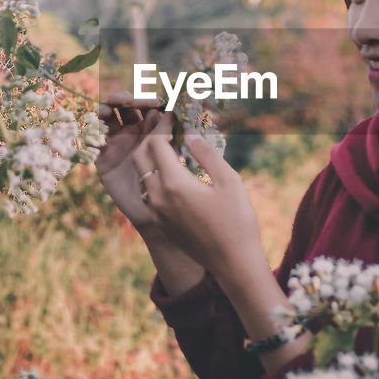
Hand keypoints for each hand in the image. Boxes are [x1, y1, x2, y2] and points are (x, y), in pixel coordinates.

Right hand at [94, 91, 171, 230]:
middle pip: (122, 107)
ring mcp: (114, 143)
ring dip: (104, 110)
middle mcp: (129, 131)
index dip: (146, 99)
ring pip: (105, 119)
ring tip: (107, 111)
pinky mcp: (102, 157)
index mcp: (148, 127)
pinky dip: (93, 135)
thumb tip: (168, 112)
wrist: (153, 209)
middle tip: (127, 100)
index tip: (155, 102)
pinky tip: (98, 134)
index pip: (143, 105)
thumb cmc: (165, 180)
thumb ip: (165, 134)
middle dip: (123, 99)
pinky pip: (93, 142)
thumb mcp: (167, 154)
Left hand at [131, 113, 264, 284]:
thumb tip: (190, 134)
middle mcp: (157, 197)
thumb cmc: (237, 221)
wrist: (233, 264)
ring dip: (151, 158)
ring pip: (142, 176)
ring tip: (169, 146)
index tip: (173, 114)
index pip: (156, 143)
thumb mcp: (229, 181)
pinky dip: (155, 176)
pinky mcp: (160, 223)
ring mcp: (156, 212)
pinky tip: (173, 173)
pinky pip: (148, 192)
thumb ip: (207, 154)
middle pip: (141, 157)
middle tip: (166, 126)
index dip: (163, 125)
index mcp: (174, 183)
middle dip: (150, 138)